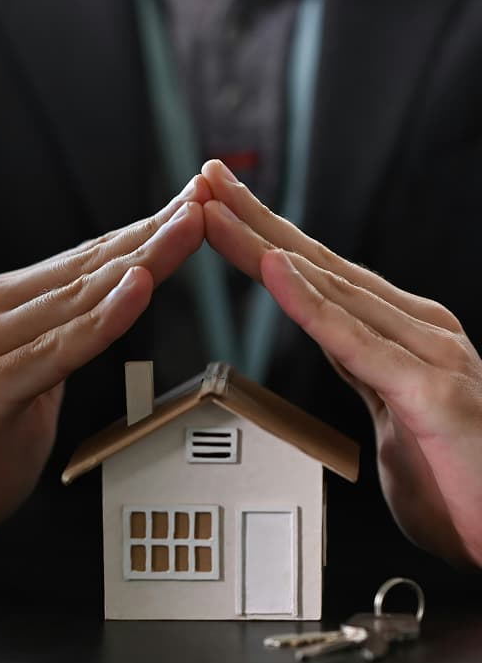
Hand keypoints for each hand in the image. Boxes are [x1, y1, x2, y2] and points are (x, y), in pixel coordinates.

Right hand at [0, 176, 210, 560]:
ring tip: (191, 222)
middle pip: (88, 268)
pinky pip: (56, 352)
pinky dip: (102, 321)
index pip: (84, 265)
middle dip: (155, 231)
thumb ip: (53, 350)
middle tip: (209, 193)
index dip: (142, 236)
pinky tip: (138, 287)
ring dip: (143, 259)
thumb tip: (98, 324)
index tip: (192, 208)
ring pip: (78, 298)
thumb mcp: (22, 388)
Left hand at [202, 158, 481, 567]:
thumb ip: (366, 370)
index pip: (319, 277)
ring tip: (217, 213)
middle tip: (206, 181)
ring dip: (266, 246)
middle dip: (256, 221)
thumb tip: (336, 346)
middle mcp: (412, 331)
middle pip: (317, 267)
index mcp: (398, 335)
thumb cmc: (458, 480)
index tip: (220, 210)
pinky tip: (275, 269)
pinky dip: (310, 304)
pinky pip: (355, 342)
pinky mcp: (429, 391)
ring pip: (329, 290)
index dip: (266, 239)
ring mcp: (424, 355)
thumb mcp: (392, 411)